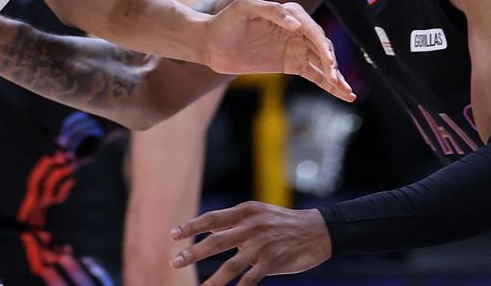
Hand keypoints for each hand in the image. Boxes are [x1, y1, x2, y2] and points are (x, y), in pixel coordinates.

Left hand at [171, 203, 331, 284]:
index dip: (191, 227)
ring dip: (213, 279)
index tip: (173, 235)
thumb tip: (208, 229)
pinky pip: (251, 278)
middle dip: (193, 253)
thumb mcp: (257, 213)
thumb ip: (233, 222)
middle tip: (175, 262)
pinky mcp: (273, 262)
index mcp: (244, 212)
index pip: (211, 219)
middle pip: (216, 242)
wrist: (317, 230)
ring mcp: (262, 245)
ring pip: (231, 265)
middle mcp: (251, 227)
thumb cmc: (282, 222)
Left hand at [203, 0, 353, 101]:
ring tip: (347, 91)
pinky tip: (343, 94)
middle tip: (334, 77)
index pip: (310, 28)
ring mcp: (293, 47)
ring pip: (321, 62)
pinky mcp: (289, 64)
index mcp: (287, 13)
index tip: (325, 57)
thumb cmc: (224, 21)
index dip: (319, 42)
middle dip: (331, 61)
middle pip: (321, 45)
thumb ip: (270, 10)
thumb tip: (294, 23)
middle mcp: (295, 30)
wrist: (210, 44)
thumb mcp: (243, 8)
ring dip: (336, 76)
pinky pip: (314, 74)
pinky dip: (328, 84)